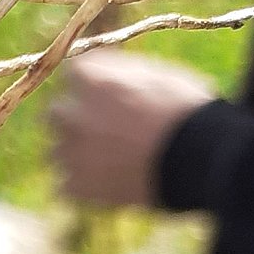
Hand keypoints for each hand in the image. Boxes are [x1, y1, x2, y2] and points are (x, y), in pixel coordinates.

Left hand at [51, 50, 216, 208]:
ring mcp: (69, 153)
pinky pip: (66, 183)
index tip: (102, 93)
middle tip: (105, 128)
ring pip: (58, 150)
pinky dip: (83, 184)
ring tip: (114, 159)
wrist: (197, 159)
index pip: (71, 74)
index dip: (89, 83)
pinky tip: (110, 181)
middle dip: (75, 117)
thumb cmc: (185, 111)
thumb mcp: (159, 74)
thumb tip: (103, 67)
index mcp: (91, 80)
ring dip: (77, 153)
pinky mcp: (74, 186)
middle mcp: (71, 114)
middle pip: (56, 112)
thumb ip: (120, 71)